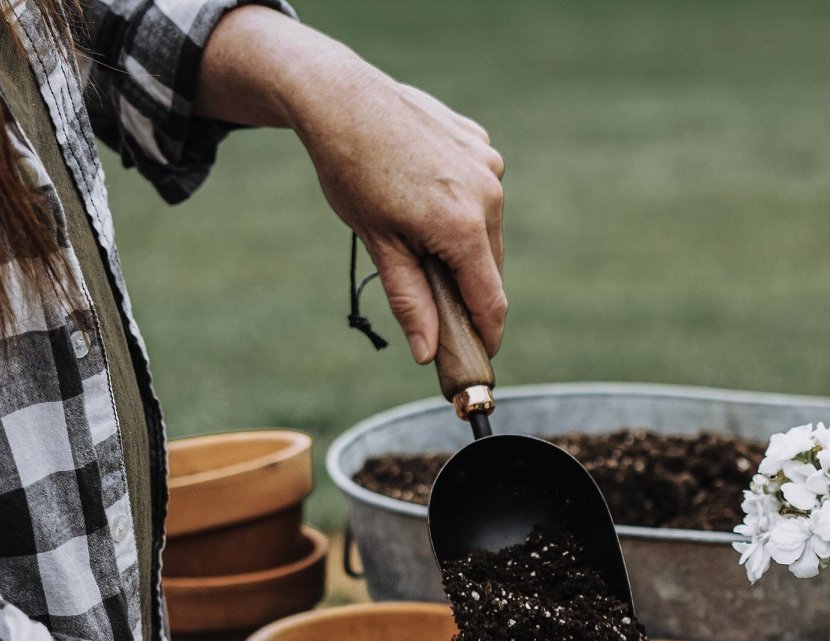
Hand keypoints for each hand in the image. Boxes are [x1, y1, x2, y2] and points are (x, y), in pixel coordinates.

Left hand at [195, 9, 505, 362]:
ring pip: (485, 229)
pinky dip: (459, 204)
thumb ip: (411, 303)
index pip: (490, 300)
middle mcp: (487, 194)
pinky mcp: (480, 143)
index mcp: (463, 226)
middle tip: (430, 292)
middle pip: (489, 267)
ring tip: (414, 224)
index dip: (486, 334)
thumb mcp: (380, 245)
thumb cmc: (352, 172)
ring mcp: (488, 163)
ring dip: (462, 242)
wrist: (339, 97)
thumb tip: (426, 354)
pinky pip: (479, 192)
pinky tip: (422, 188)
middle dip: (466, 286)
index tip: (480, 354)